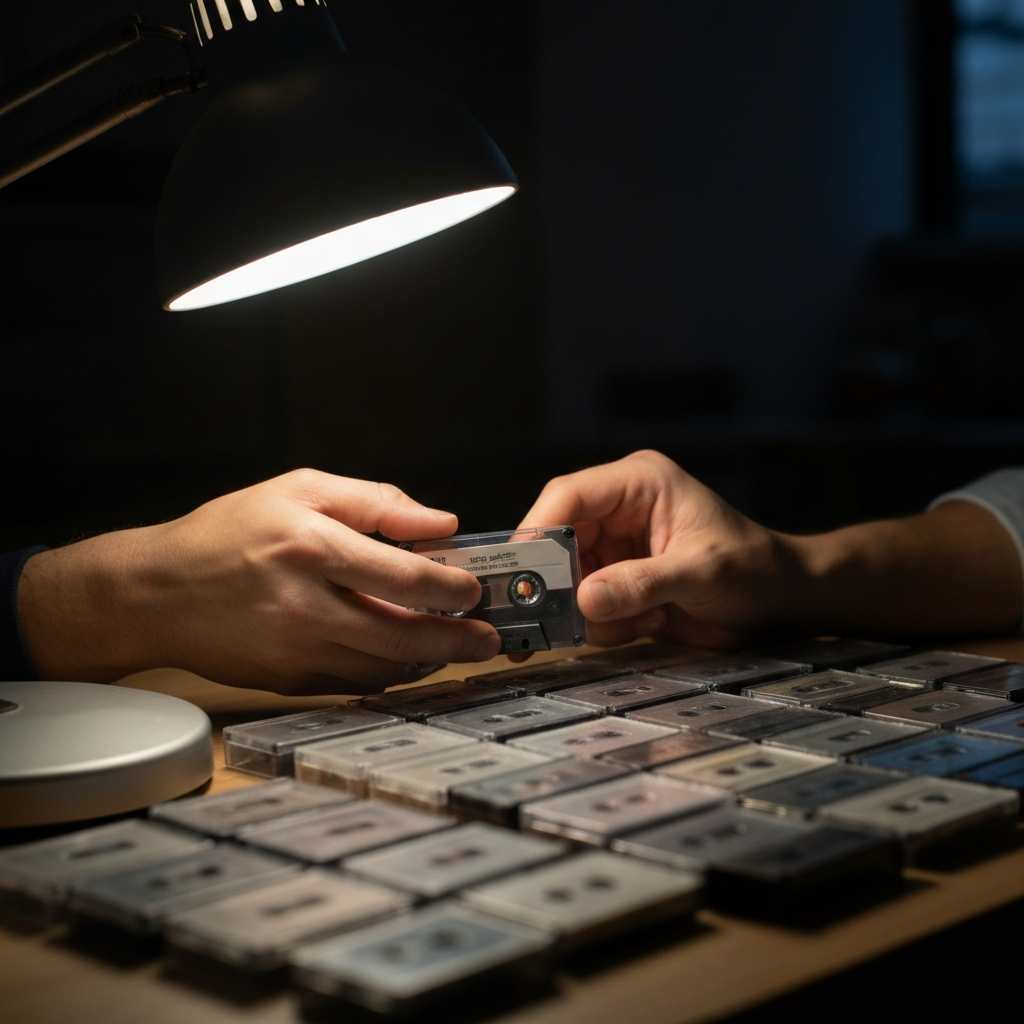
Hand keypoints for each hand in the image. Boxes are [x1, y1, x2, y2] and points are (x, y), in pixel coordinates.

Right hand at [18, 469, 501, 693]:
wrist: (158, 592)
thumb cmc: (230, 532)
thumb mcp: (300, 489)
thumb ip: (376, 502)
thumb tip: (442, 522)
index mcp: (312, 547)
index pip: (404, 576)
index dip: (452, 586)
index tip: (475, 588)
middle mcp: (305, 605)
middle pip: (404, 634)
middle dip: (458, 640)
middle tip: (488, 638)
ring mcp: (295, 650)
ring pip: (384, 668)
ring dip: (428, 660)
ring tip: (454, 646)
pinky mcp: (288, 680)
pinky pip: (355, 683)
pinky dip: (388, 673)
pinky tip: (405, 657)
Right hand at [522, 450, 1021, 645]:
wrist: (782, 602)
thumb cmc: (755, 570)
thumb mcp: (702, 573)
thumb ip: (643, 584)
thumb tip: (585, 599)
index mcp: (638, 484)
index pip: (569, 496)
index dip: (537, 531)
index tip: (520, 572)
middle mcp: (618, 510)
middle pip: (555, 539)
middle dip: (554, 581)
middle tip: (543, 620)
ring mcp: (614, 547)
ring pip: (565, 577)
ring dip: (584, 610)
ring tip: (636, 623)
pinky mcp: (616, 580)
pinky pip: (584, 604)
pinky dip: (601, 625)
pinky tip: (645, 626)